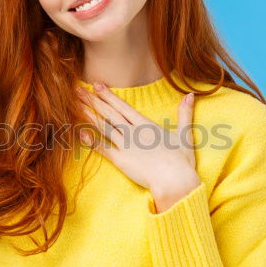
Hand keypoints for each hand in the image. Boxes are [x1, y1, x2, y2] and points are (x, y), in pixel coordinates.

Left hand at [77, 82, 201, 212]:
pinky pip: (102, 149)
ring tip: (75, 105)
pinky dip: (91, 141)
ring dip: (88, 115)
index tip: (97, 85)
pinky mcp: (121, 161)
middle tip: (78, 90)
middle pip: (109, 113)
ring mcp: (126, 146)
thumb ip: (184, 114)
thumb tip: (190, 95)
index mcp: (147, 125)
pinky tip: (79, 132)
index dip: (109, 96)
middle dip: (93, 101)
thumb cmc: (181, 161)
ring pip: (103, 127)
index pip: (123, 107)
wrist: (175, 181)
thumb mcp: (185, 135)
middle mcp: (134, 132)